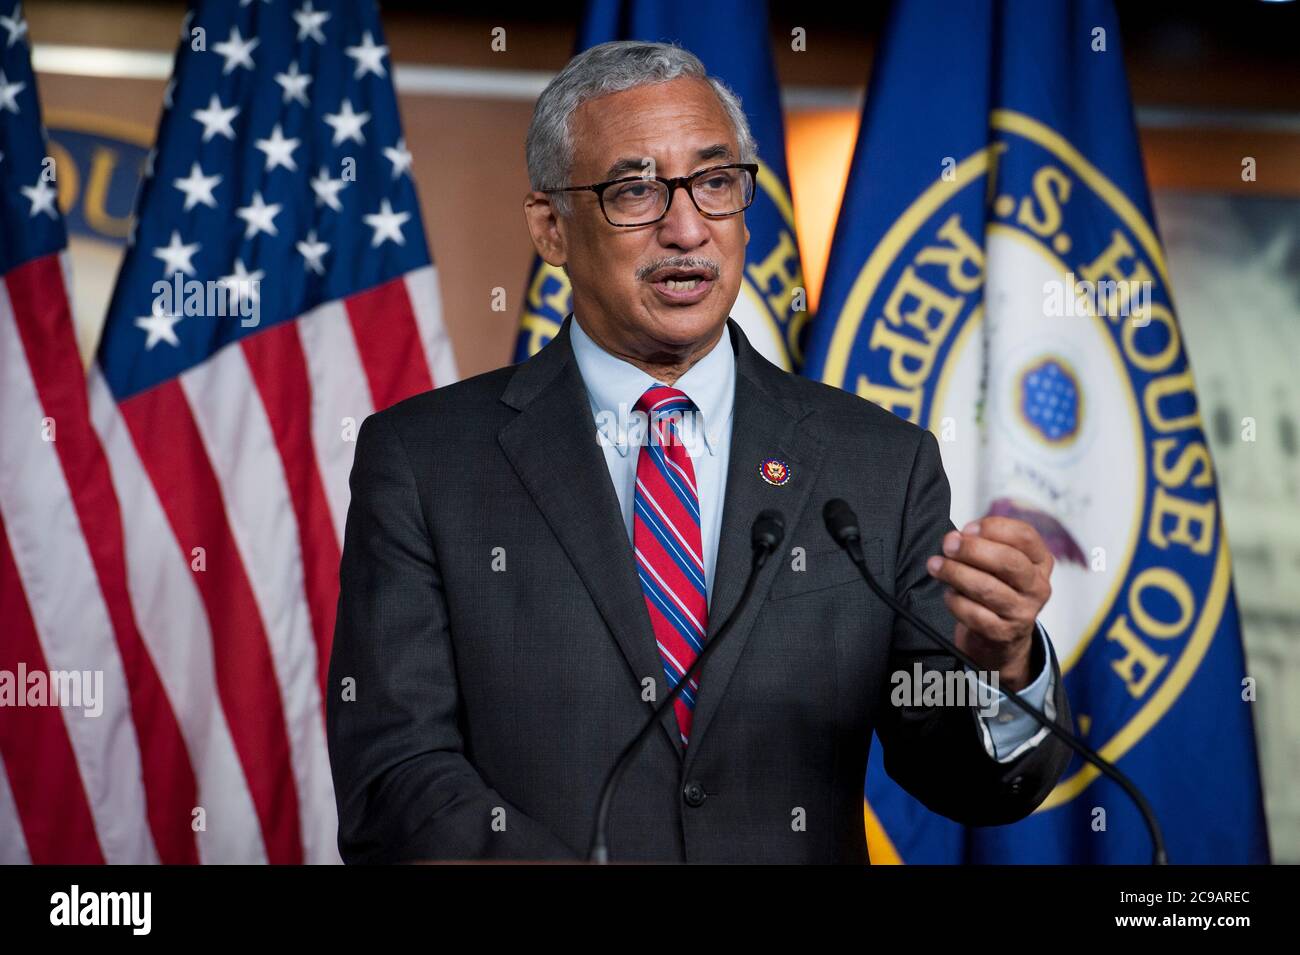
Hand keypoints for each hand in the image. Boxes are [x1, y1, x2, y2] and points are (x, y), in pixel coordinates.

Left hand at [924, 516, 1052, 692]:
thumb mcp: (1001, 563)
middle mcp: (1037, 586)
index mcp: (1040, 562)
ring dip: (955, 573)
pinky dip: (955, 600)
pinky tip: (949, 593)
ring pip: (987, 587)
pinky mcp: (1003, 633)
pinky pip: (973, 613)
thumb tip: (958, 537)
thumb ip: (985, 544)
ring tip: (936, 565)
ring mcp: (1022, 612)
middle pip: (1008, 561)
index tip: (968, 528)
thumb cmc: (998, 589)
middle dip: (972, 549)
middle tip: (948, 545)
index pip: (1025, 536)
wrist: (1002, 638)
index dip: (994, 527)